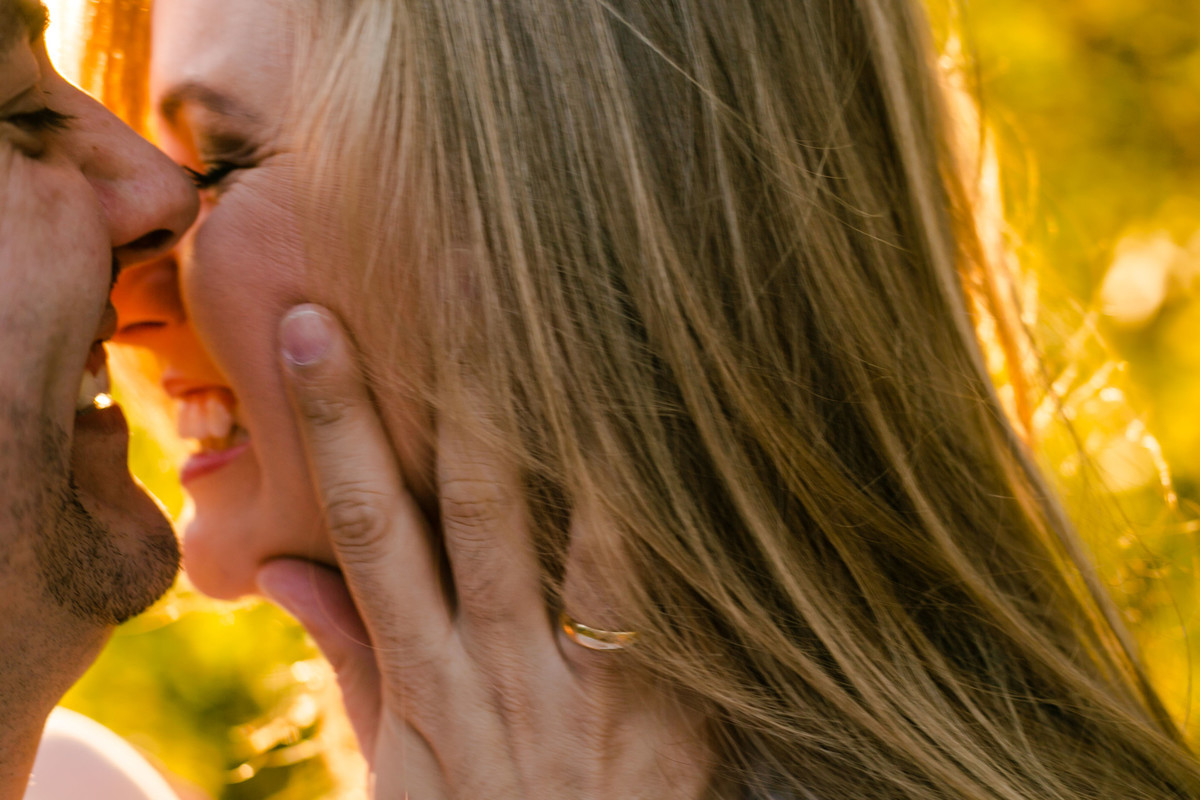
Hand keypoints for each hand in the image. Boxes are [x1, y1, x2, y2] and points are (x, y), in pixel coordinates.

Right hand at [257, 305, 711, 798]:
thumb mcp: (391, 764)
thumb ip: (351, 661)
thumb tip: (286, 568)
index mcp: (424, 682)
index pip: (367, 527)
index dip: (337, 422)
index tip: (312, 322)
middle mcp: (504, 675)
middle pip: (480, 506)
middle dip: (467, 382)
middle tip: (467, 265)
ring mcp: (595, 698)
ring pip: (596, 542)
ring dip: (595, 431)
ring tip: (602, 320)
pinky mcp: (677, 723)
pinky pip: (688, 610)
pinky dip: (693, 526)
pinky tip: (709, 437)